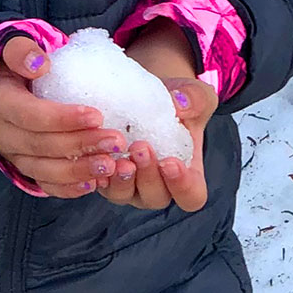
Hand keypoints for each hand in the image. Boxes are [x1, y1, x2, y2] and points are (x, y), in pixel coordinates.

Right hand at [0, 37, 127, 197]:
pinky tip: (95, 184)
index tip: (97, 115)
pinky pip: (45, 184)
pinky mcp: (24, 168)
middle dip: (81, 145)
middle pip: (43, 146)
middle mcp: (4, 135)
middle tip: (116, 140)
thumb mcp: (12, 48)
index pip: (32, 116)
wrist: (0, 86)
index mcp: (1, 104)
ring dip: (80, 170)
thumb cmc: (15, 63)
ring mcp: (14, 155)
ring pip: (45, 170)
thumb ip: (21, 51)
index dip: (64, 119)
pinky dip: (69, 188)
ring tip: (112, 165)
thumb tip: (40, 64)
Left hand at [95, 24, 218, 212]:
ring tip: (119, 157)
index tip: (171, 162)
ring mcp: (130, 185)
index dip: (182, 186)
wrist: (151, 96)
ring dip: (120, 179)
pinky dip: (97, 172)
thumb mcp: (196, 95)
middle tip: (140, 148)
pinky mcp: (106, 176)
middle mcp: (158, 186)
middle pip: (155, 198)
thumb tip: (180, 106)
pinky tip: (95, 155)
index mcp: (187, 175)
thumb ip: (196, 101)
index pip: (191, 195)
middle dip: (147, 176)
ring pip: (124, 195)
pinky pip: (99, 183)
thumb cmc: (180, 102)